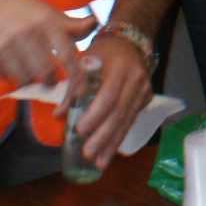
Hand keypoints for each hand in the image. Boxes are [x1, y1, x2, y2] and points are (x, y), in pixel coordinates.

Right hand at [0, 0, 93, 86]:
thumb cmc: (18, 7)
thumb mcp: (46, 11)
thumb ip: (70, 25)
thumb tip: (96, 23)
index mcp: (47, 22)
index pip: (68, 56)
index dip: (76, 77)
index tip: (78, 91)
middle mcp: (28, 35)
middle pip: (46, 73)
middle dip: (50, 81)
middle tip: (50, 80)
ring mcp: (6, 47)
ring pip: (26, 79)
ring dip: (30, 79)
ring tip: (28, 68)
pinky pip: (7, 77)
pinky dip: (11, 75)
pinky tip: (9, 61)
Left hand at [70, 28, 154, 170]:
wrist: (130, 42)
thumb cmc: (104, 52)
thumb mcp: (86, 62)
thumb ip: (73, 88)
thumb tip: (59, 115)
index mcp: (121, 69)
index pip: (109, 96)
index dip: (95, 115)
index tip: (79, 130)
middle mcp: (136, 81)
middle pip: (119, 113)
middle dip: (103, 136)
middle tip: (88, 153)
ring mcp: (144, 91)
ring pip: (127, 121)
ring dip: (112, 144)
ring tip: (99, 162)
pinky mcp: (145, 100)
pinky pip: (131, 121)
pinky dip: (119, 137)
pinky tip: (110, 152)